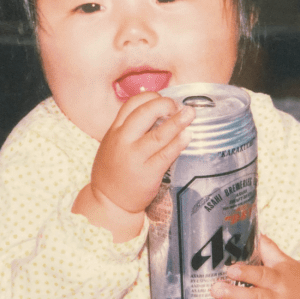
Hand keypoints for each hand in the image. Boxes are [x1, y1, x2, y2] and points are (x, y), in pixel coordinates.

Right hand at [73, 92, 193, 240]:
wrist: (108, 201)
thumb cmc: (114, 170)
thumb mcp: (113, 143)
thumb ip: (130, 128)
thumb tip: (159, 110)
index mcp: (114, 130)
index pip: (132, 103)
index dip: (151, 96)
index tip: (164, 99)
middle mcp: (123, 140)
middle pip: (145, 113)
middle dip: (165, 104)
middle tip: (178, 106)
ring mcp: (135, 157)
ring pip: (158, 134)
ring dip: (177, 122)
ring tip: (191, 114)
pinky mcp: (147, 173)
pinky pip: (166, 155)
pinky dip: (178, 143)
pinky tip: (188, 136)